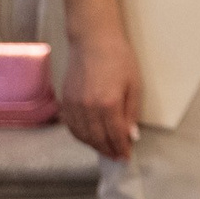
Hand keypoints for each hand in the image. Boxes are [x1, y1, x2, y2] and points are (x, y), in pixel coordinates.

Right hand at [60, 26, 142, 159]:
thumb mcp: (134, 84)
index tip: (126, 157)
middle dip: (108, 151)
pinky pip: (71, 127)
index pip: (115, 135)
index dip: (122, 149)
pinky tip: (89, 137)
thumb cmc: (118, 58)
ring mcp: (73, 105)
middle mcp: (88, 108)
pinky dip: (80, 136)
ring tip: (105, 149)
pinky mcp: (65, 101)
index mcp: (108, 103)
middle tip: (117, 157)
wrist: (93, 40)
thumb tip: (130, 136)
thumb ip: (131, 113)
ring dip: (94, 146)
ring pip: (82, 136)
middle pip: (97, 139)